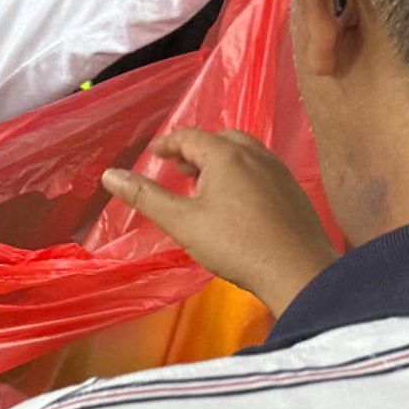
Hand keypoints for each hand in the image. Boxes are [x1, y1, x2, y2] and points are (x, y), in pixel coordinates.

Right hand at [101, 128, 338, 315]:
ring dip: (222, 161)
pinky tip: (238, 203)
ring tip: (206, 185)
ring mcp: (280, 172)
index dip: (168, 143)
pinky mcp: (295, 192)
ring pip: (246, 153)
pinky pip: (263, 170)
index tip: (154, 155)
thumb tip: (109, 175)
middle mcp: (256, 155)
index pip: (191, 136)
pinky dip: (243, 173)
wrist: (298, 272)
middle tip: (180, 169)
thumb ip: (146, 196)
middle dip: (197, 150)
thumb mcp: (182, 222)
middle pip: (222, 139)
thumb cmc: (236, 244)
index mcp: (227, 156)